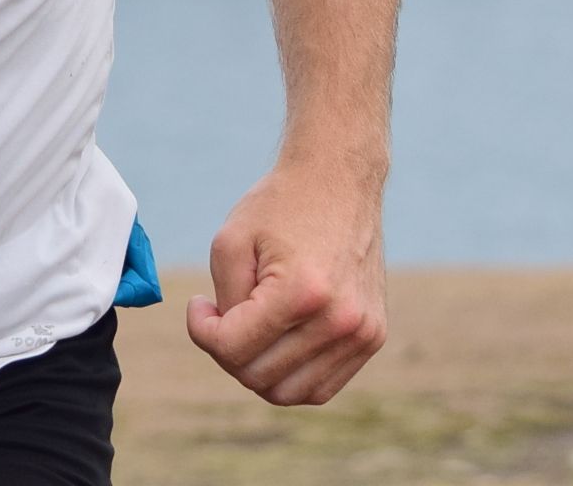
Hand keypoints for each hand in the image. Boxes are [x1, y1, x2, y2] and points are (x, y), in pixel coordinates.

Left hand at [186, 159, 388, 404]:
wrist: (339, 179)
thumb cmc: (280, 206)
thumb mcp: (230, 243)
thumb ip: (223, 304)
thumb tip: (227, 346)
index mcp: (302, 293)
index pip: (232, 349)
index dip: (201, 330)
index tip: (199, 302)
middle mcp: (340, 320)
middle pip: (258, 377)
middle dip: (226, 351)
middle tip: (221, 315)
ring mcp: (362, 333)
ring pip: (289, 393)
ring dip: (256, 369)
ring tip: (248, 329)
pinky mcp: (373, 337)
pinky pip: (320, 387)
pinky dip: (289, 375)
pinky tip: (275, 340)